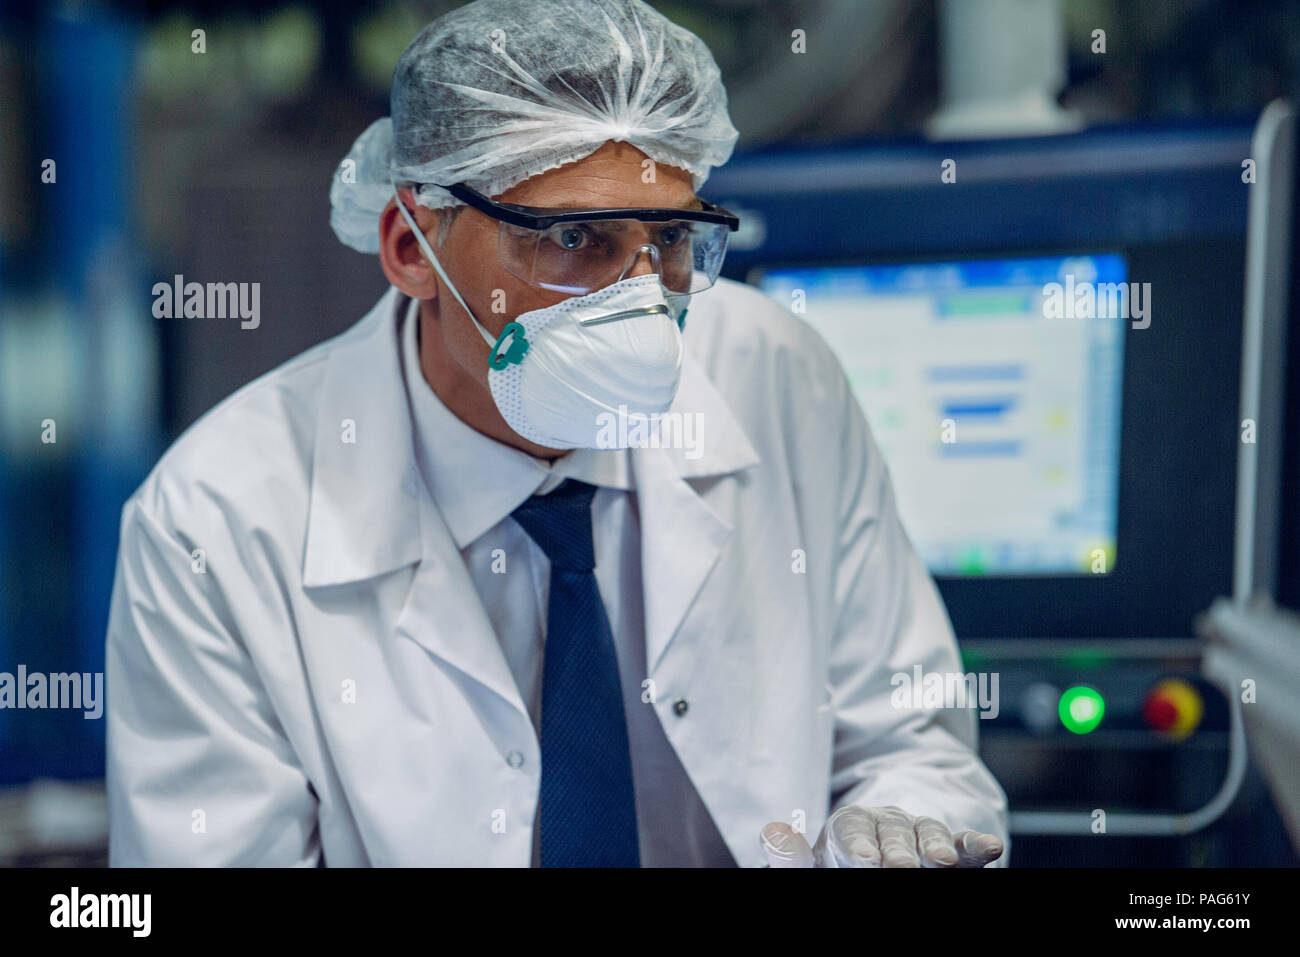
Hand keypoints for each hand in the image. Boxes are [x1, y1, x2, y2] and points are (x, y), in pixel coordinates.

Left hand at [759, 804, 1003, 866]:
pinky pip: (962, 845)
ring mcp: (919, 834)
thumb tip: (773, 837)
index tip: (864, 862)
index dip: (859, 845)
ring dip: (937, 846)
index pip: (852, 830)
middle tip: (901, 869)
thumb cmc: (836, 863)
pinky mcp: (948, 851)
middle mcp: (887, 823)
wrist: (864, 857)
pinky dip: (976, 845)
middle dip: (899, 850)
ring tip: (943, 864)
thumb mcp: (813, 862)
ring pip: (928, 833)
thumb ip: (792, 858)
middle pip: (892, 832)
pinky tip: (991, 849)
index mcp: (850, 824)